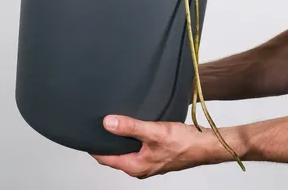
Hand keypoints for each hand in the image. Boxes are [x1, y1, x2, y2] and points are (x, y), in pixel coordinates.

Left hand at [91, 115, 219, 178]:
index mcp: (135, 166)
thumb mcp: (153, 132)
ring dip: (118, 138)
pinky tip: (130, 124)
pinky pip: (135, 146)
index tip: (83, 133)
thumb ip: (130, 127)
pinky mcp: (154, 154)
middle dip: (104, 141)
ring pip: (124, 150)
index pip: (105, 158)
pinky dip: (129, 136)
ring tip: (110, 121)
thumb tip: (107, 123)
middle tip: (94, 124)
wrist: (204, 145)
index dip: (93, 146)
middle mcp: (139, 166)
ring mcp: (147, 161)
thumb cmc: (183, 143)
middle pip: (113, 155)